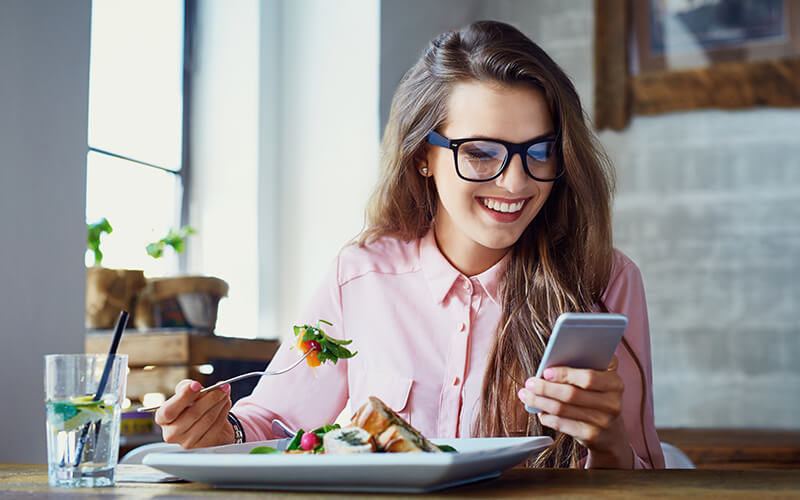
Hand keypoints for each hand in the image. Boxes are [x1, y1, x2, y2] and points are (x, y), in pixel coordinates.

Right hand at [155, 379, 234, 448]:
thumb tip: (193, 386)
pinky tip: (226, 403)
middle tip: (222, 386)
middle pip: (193, 414)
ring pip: (208, 419)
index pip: (169, 411)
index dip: (183, 397)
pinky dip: (224, 411)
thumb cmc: (192, 407)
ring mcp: (187, 442)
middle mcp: (172, 433)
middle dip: (211, 397)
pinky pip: (217, 426)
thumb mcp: (185, 394)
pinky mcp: (204, 446)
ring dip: (220, 402)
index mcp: (163, 419)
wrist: (205, 424)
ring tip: (225, 392)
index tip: (197, 385)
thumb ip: (185, 387)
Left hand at [517, 356, 632, 467]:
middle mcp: (612, 403)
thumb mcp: (600, 381)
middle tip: (530, 383)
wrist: (612, 434)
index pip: (588, 378)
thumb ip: (585, 366)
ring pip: (563, 409)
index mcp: (615, 383)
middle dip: (546, 388)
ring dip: (540, 401)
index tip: (546, 371)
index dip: (565, 374)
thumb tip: (552, 360)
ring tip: (527, 395)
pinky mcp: (591, 436)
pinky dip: (546, 416)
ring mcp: (603, 422)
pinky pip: (562, 424)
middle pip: (571, 394)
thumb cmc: (598, 398)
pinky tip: (539, 410)